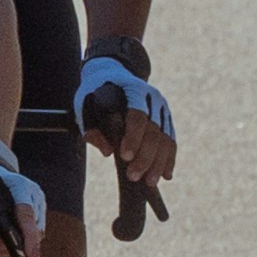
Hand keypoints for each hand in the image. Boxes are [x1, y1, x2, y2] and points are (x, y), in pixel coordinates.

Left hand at [76, 47, 175, 191]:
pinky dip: (169, 159)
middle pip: (154, 131)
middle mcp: (153, 98)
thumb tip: (106, 151)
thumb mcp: (85, 103)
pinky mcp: (167, 119)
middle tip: (133, 176)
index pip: (137, 115)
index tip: (124, 156)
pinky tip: (166, 175)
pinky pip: (171, 141)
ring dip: (159, 163)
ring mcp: (163, 109)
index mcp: (133, 89)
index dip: (132, 137)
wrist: (112, 74)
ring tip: (150, 182)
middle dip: (145, 157)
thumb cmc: (95, 92)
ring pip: (166, 139)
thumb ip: (91, 126)